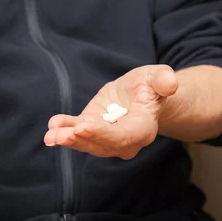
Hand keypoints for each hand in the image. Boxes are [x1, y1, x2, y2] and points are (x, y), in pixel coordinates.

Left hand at [44, 65, 177, 158]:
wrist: (141, 92)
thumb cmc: (151, 84)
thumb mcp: (158, 76)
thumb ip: (163, 80)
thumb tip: (170, 83)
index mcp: (143, 127)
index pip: (123, 136)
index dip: (103, 134)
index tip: (84, 126)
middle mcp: (125, 140)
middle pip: (102, 144)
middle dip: (81, 139)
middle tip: (62, 134)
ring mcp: (107, 138)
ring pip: (88, 143)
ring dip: (69, 140)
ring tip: (52, 135)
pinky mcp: (93, 130)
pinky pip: (79, 134)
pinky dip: (64, 132)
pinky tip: (51, 129)